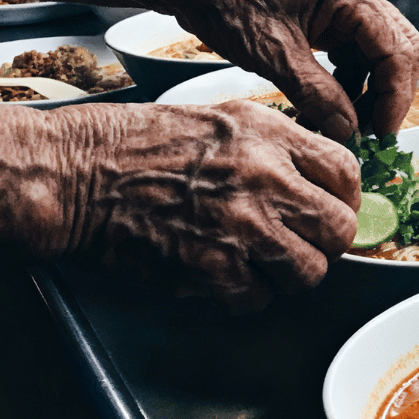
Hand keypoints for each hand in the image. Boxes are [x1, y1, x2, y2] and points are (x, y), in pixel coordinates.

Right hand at [47, 102, 359, 311]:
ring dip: (290, 274)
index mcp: (267, 134)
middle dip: (325, 243)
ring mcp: (241, 227)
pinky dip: (246, 295)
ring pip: (309, 272)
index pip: (346, 172)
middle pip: (339, 230)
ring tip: (262, 264)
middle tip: (302, 243)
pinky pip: (259, 299)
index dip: (344, 197)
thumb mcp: (218, 119)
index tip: (331, 208)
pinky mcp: (211, 269)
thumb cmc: (134, 144)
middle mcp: (264, 179)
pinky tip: (223, 276)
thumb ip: (273, 147)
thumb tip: (313, 181)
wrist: (73, 174)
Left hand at [156, 0, 418, 139]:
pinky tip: (330, 101)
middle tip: (370, 131)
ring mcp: (344, 0)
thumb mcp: (273, 55)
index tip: (382, 133)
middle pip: (399, 49)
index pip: (398, 51)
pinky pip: (355, 50)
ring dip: (368, 89)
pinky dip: (349, 79)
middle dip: (388, 94)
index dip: (395, 98)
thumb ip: (317, 95)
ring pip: (379, 52)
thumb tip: (347, 130)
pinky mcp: (328, 13)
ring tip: (345, 122)